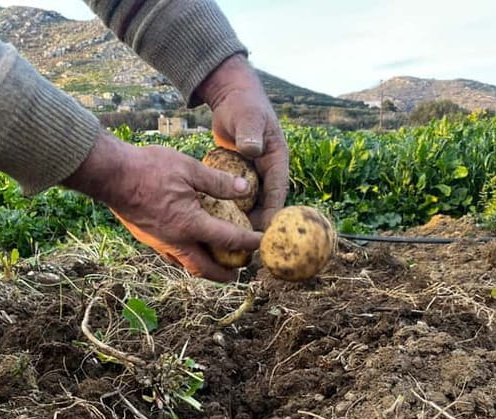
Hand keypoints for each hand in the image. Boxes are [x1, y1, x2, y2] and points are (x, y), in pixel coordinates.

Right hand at [62, 131, 260, 281]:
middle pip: (205, 269)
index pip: (228, 240)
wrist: (110, 174)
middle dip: (225, 275)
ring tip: (216, 264)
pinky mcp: (147, 238)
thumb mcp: (189, 168)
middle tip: (239, 272)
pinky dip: (185, 258)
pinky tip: (188, 247)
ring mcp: (158, 242)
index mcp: (190, 225)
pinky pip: (171, 256)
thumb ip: (219, 182)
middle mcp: (175, 241)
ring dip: (204, 269)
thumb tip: (244, 188)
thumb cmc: (148, 168)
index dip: (249, 243)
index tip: (262, 242)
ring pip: (185, 266)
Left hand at [196, 54, 288, 229]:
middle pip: (265, 204)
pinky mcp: (241, 175)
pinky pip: (238, 197)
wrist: (232, 97)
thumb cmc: (243, 104)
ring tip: (231, 240)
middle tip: (245, 244)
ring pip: (251, 203)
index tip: (265, 234)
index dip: (272, 214)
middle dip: (257, 224)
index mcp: (277, 160)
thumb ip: (249, 133)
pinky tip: (217, 223)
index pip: (278, 192)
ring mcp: (255, 173)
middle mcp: (268, 170)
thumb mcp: (247, 117)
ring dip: (243, 220)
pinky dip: (231, 209)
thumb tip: (252, 149)